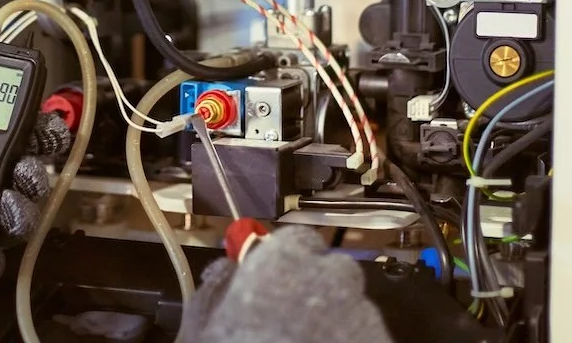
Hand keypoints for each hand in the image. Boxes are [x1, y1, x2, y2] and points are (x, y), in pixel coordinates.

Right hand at [179, 226, 393, 342]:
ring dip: (336, 321)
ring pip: (352, 309)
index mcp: (285, 260)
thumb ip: (218, 284)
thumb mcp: (204, 320)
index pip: (300, 239)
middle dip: (318, 289)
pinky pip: (367, 338)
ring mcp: (362, 315)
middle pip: (333, 272)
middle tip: (293, 319)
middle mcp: (331, 277)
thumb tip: (227, 267)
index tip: (276, 276)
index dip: (289, 258)